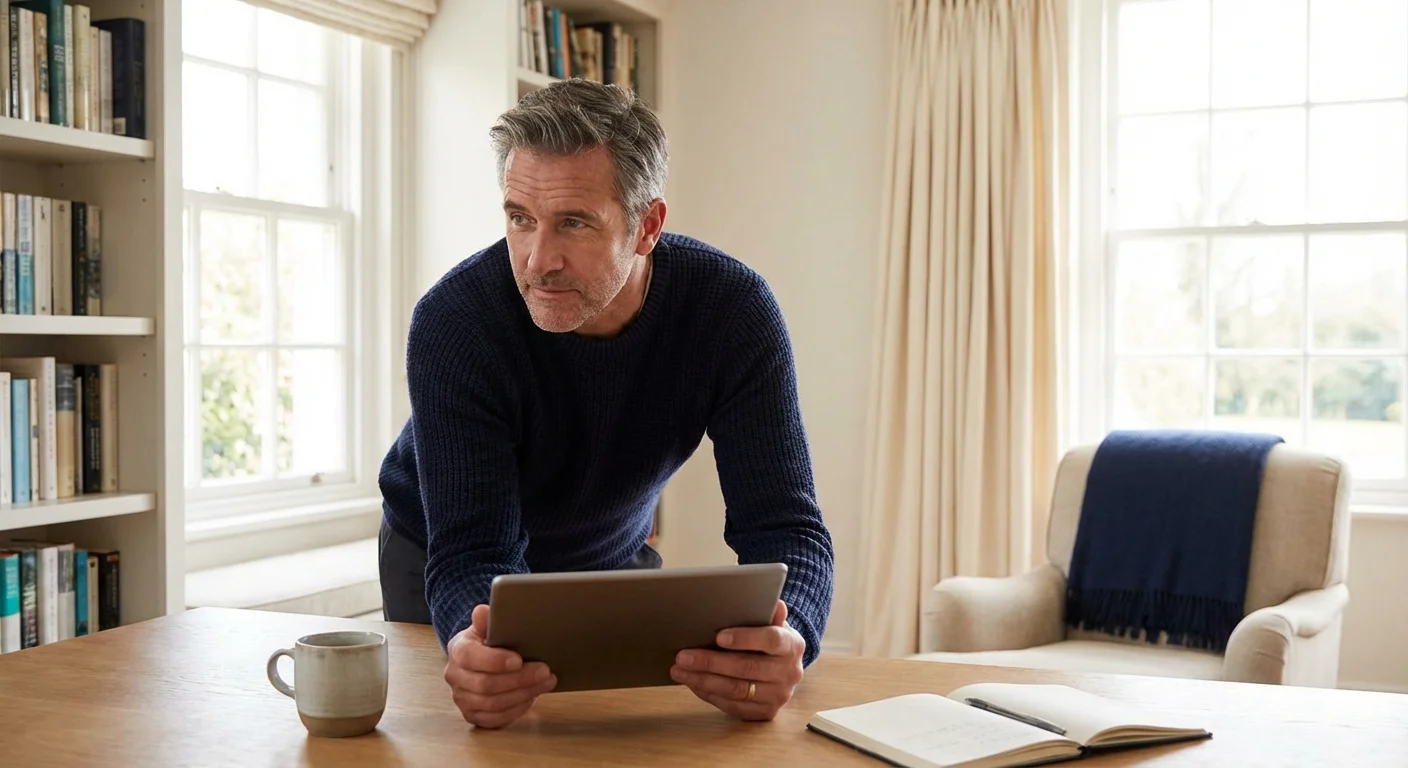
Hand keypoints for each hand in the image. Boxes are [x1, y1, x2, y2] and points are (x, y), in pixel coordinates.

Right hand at [444, 604, 557, 728]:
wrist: (480, 658)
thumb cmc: (488, 640)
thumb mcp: (488, 625)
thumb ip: (487, 620)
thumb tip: (482, 611)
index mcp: (457, 650)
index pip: (470, 657)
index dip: (495, 661)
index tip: (519, 660)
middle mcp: (455, 676)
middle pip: (485, 684)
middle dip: (519, 679)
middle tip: (544, 671)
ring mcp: (462, 698)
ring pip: (492, 703)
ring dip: (523, 694)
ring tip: (546, 682)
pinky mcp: (472, 714)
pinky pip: (495, 719)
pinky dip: (516, 710)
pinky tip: (531, 698)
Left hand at [669, 600, 805, 720]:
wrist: (783, 667)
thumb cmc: (769, 639)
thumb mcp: (771, 623)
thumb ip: (767, 613)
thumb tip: (773, 602)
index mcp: (793, 645)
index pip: (771, 640)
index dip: (745, 638)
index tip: (718, 636)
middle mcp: (790, 672)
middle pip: (747, 668)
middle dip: (711, 662)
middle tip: (683, 656)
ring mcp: (779, 695)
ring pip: (736, 690)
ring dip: (703, 680)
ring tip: (680, 670)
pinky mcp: (766, 712)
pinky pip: (733, 706)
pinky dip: (709, 695)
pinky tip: (693, 684)